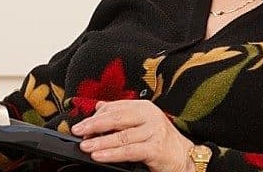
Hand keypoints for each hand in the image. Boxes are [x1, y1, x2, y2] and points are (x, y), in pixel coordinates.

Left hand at [71, 100, 194, 171]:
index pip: (114, 108)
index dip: (96, 116)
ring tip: (85, 146)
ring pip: (121, 136)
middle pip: (115, 118)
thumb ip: (121, 114)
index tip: (82, 125)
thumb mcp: (141, 123)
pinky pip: (129, 151)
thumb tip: (99, 106)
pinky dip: (112, 154)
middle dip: (93, 125)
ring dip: (100, 142)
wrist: (184, 157)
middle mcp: (149, 116)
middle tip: (78, 131)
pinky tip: (100, 156)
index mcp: (143, 107)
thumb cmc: (161, 140)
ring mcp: (154, 131)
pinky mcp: (156, 148)